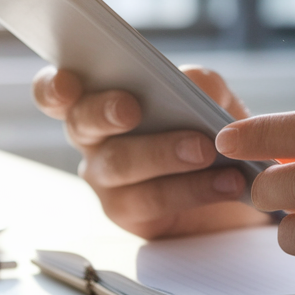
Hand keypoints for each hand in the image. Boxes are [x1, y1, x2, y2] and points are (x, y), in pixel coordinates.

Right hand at [32, 65, 269, 238]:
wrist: (239, 185)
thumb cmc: (212, 131)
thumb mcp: (215, 99)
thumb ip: (202, 83)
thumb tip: (190, 79)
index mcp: (102, 100)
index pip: (59, 92)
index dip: (54, 87)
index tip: (68, 84)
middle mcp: (95, 139)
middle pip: (81, 124)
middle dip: (105, 113)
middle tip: (132, 108)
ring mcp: (106, 180)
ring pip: (118, 164)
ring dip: (162, 153)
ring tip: (205, 150)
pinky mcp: (129, 214)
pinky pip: (150, 201)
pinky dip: (191, 189)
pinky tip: (224, 182)